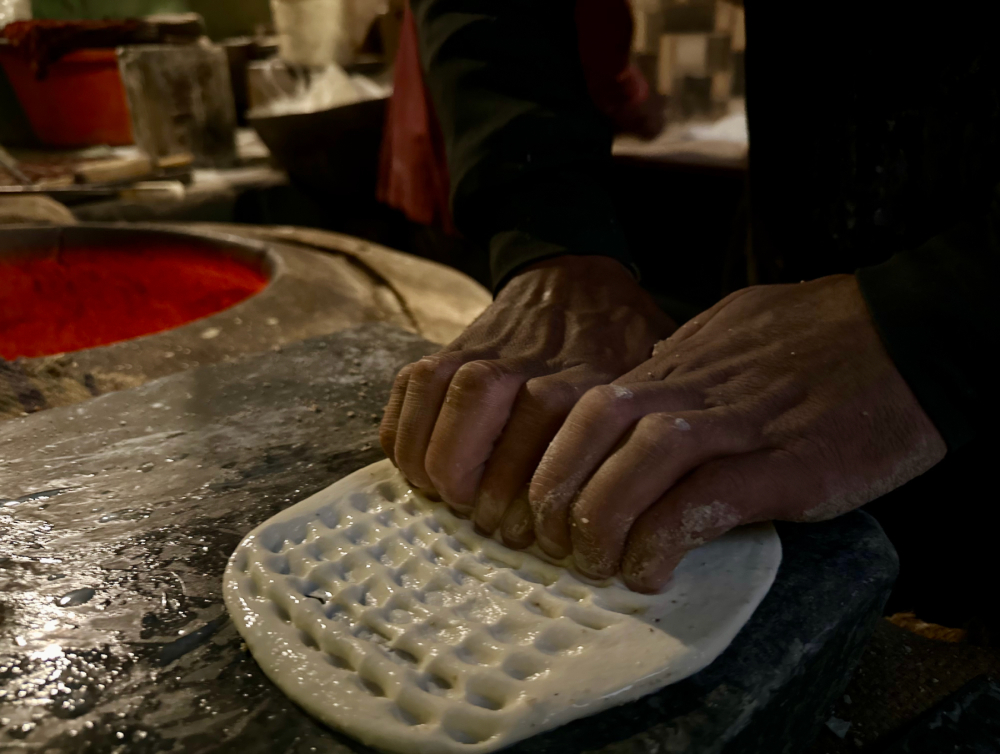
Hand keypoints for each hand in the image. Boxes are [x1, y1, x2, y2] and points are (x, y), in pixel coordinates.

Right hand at [379, 255, 674, 546]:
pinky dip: (404, 429)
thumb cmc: (616, 346)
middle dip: (476, 500)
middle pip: (479, 447)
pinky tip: (417, 462)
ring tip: (446, 496)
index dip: (528, 515)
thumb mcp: (651, 386)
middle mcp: (531, 372)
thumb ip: (646, 438)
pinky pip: (411, 389)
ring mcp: (484, 354)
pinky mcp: (451, 346)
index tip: (535, 535)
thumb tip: (647, 518)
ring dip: (432, 466)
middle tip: (491, 524)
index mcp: (586, 391)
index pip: (541, 468)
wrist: (576, 278)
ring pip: (439, 414)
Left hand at [529, 275, 946, 590]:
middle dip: (557, 483)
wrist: (917, 334)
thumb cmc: (830, 334)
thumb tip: (648, 379)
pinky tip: (651, 568)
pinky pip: (707, 499)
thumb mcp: (738, 328)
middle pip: (597, 422)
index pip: (589, 401)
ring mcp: (742, 423)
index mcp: (684, 361)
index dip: (551, 453)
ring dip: (602, 513)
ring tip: (591, 560)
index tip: (538, 497)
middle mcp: (699, 387)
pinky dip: (667, 535)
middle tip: (546, 537)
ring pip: (642, 458)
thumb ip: (687, 359)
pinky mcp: (788, 464)